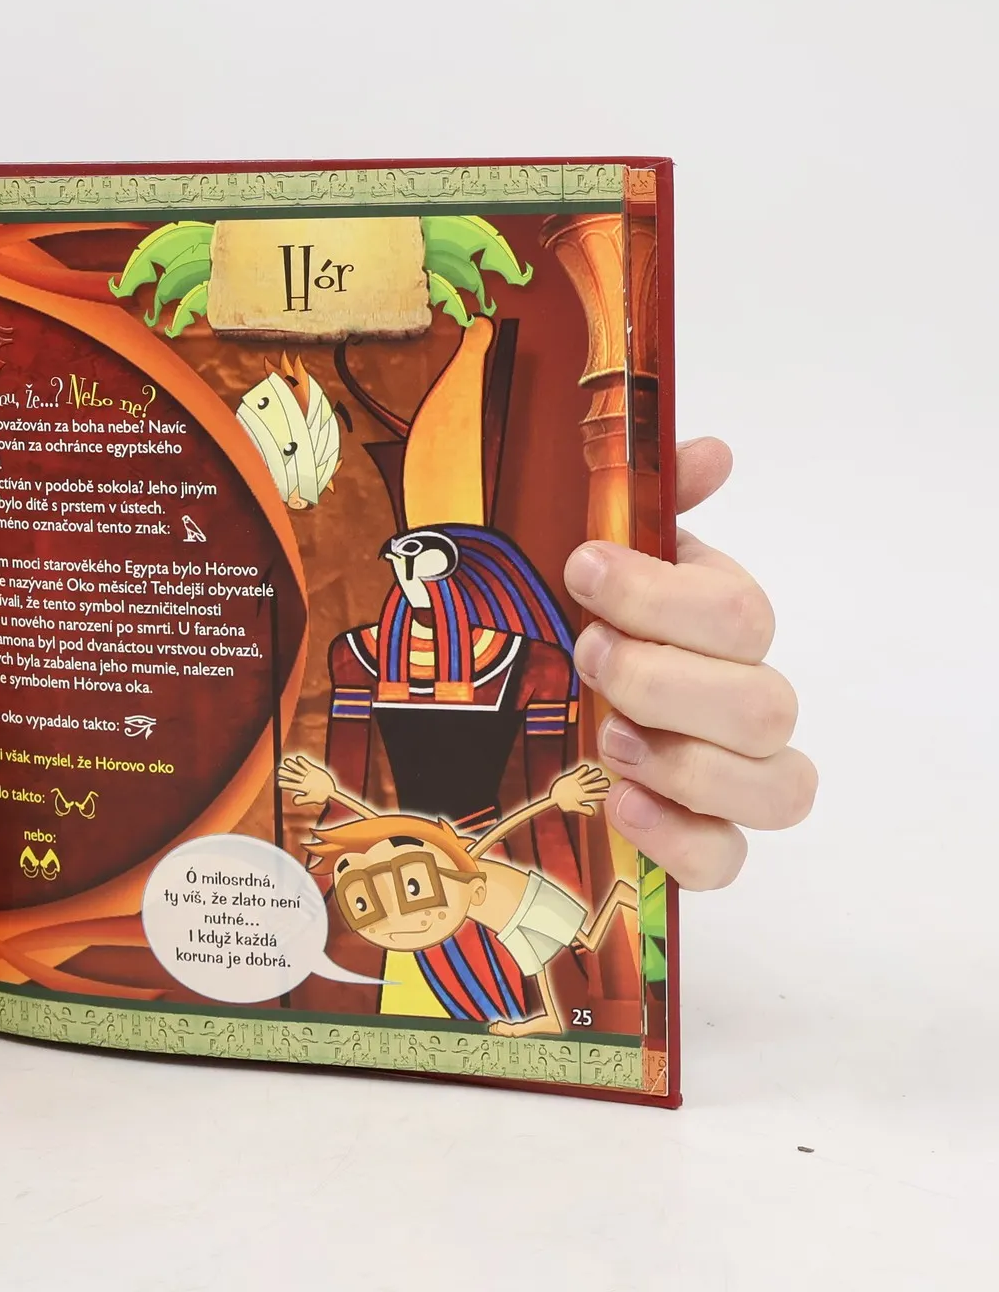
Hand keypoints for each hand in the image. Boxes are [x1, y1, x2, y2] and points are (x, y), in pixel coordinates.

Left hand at [277, 753, 336, 807]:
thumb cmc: (321, 797)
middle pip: (292, 776)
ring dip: (292, 765)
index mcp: (302, 788)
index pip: (291, 785)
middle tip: (279, 771)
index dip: (285, 783)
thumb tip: (294, 802)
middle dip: (286, 773)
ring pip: (298, 769)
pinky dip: (303, 762)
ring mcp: (307, 774)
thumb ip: (304, 799)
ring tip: (286, 761)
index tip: (278, 782)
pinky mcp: (312, 769)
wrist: (331, 790)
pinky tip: (298, 759)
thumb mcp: (313, 798)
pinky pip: (306, 764)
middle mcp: (303, 780)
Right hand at [548, 761, 610, 816]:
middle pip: (596, 785)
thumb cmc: (563, 804)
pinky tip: (586, 768)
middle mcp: (583, 789)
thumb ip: (582, 809)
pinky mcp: (572, 776)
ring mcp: (578, 782)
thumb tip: (593, 812)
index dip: (604, 793)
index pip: (598, 795)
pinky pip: (580, 772)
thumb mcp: (572, 807)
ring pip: (590, 777)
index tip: (609, 792)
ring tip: (598, 772)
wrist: (554, 797)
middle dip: (602, 783)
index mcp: (585, 797)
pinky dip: (583, 770)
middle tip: (607, 782)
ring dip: (594, 774)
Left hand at [564, 438, 815, 890]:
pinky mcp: (702, 839)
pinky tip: (621, 804)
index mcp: (720, 617)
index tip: (580, 569)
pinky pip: (728, 859)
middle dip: (662, 680)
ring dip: (684, 762)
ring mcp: (731, 773)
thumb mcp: (595, 546)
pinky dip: (680, 838)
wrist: (531, 697)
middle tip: (585, 656)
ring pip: (776, 786)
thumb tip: (711, 448)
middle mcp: (743, 696)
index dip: (660, 595)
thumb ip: (649, 493)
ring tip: (607, 736)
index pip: (740, 613)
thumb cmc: (574, 613)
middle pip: (763, 704)